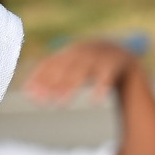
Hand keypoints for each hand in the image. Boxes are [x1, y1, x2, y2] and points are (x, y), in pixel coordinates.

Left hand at [25, 37, 141, 105]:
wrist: (124, 56)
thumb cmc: (92, 67)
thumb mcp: (74, 68)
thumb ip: (55, 79)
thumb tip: (29, 92)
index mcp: (70, 50)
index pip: (51, 61)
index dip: (39, 77)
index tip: (30, 94)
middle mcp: (84, 49)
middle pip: (65, 66)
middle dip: (52, 84)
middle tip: (44, 102)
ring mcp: (101, 54)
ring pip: (83, 69)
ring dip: (70, 87)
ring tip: (60, 104)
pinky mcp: (117, 61)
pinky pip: (107, 74)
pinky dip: (101, 87)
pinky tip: (94, 101)